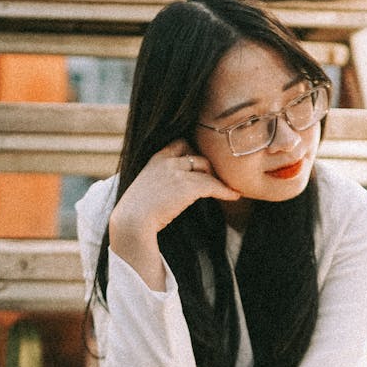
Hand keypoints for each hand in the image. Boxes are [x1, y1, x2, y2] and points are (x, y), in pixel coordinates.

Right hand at [109, 140, 240, 289]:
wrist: (132, 222)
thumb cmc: (136, 212)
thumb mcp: (146, 188)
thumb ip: (159, 182)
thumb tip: (171, 191)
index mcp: (156, 159)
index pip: (180, 144)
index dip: (193, 152)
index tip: (201, 165)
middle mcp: (168, 161)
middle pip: (197, 155)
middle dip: (208, 167)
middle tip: (217, 179)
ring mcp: (177, 172)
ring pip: (206, 169)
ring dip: (219, 179)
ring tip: (229, 188)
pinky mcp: (187, 186)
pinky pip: (212, 185)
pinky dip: (225, 191)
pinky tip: (234, 196)